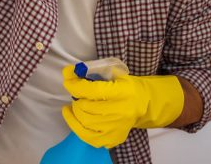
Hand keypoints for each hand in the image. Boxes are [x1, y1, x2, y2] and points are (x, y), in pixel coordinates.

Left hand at [61, 65, 184, 147]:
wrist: (143, 104)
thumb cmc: (126, 86)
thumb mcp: (114, 73)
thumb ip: (92, 72)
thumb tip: (68, 72)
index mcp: (123, 92)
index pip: (93, 91)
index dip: (76, 85)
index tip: (68, 79)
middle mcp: (121, 111)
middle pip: (87, 107)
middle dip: (76, 99)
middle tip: (76, 94)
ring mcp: (117, 127)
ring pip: (85, 122)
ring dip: (75, 111)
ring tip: (76, 104)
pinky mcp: (113, 138)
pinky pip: (87, 136)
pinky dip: (75, 125)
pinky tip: (72, 116)